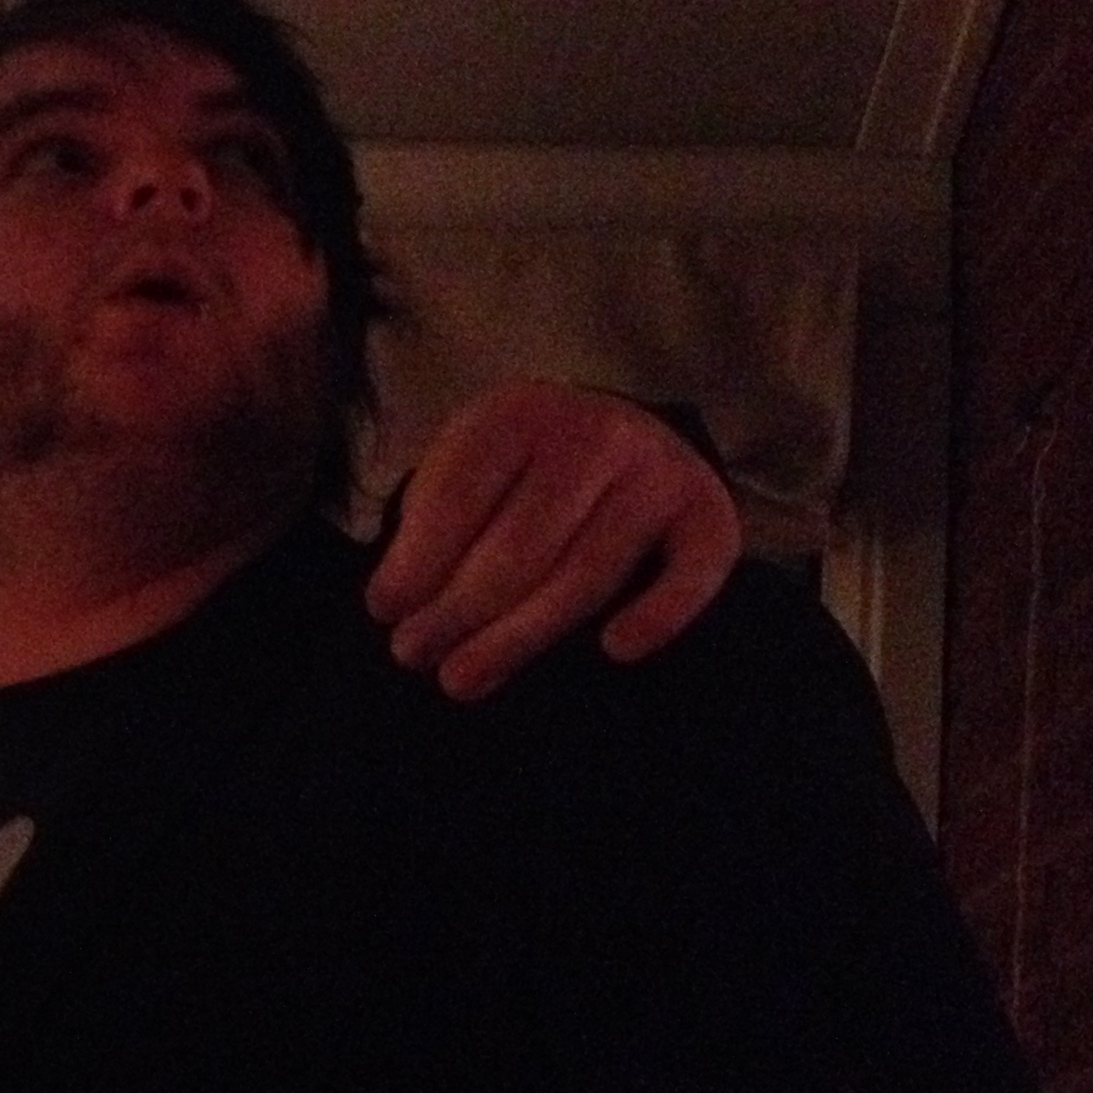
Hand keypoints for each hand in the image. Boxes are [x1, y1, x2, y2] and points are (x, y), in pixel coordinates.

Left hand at [368, 380, 740, 699]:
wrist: (616, 436)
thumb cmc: (514, 475)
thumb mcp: (460, 474)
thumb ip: (429, 532)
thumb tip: (396, 608)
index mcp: (518, 414)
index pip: (459, 498)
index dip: (416, 563)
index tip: (384, 612)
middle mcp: (595, 433)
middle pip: (518, 547)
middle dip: (458, 611)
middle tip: (414, 655)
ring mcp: (657, 470)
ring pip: (585, 574)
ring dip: (520, 636)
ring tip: (461, 678)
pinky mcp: (708, 509)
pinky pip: (693, 570)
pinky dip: (661, 612)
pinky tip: (616, 650)